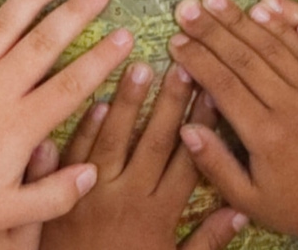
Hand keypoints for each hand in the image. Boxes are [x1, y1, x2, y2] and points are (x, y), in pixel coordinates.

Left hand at [41, 60, 243, 249]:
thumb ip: (205, 243)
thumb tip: (239, 212)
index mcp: (157, 216)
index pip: (188, 160)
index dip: (203, 124)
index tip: (215, 91)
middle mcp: (126, 198)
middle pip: (154, 140)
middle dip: (171, 101)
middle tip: (183, 65)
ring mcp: (89, 194)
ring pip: (112, 138)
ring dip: (127, 102)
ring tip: (140, 68)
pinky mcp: (59, 196)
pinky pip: (73, 154)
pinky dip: (83, 129)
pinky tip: (94, 102)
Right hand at [167, 0, 297, 246]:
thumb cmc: (297, 208)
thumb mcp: (248, 199)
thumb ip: (214, 163)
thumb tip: (184, 126)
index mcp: (266, 135)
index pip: (223, 84)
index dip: (196, 58)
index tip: (175, 40)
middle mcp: (293, 107)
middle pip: (244, 57)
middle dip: (211, 30)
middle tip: (186, 7)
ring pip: (273, 46)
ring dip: (241, 19)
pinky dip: (282, 26)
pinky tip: (262, 7)